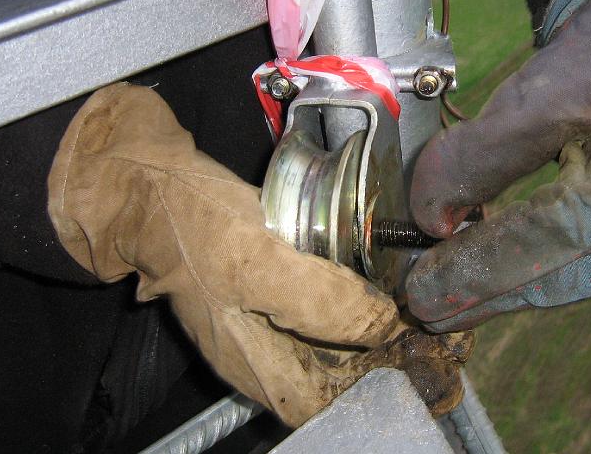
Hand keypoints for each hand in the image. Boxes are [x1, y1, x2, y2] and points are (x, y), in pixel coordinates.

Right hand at [48, 83, 470, 425]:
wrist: (150, 190)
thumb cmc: (193, 226)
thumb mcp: (257, 261)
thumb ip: (322, 301)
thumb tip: (384, 325)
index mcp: (266, 367)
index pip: (345, 400)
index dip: (393, 378)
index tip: (434, 346)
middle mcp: (271, 360)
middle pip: (348, 375)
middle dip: (398, 350)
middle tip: (440, 317)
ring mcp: (270, 330)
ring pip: (342, 344)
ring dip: (385, 327)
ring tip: (422, 299)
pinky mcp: (271, 300)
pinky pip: (328, 315)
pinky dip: (361, 305)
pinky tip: (383, 283)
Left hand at [405, 0, 590, 331]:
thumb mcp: (545, 90)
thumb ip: (483, 155)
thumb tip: (429, 214)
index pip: (549, 238)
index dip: (481, 266)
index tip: (423, 287)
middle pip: (564, 274)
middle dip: (490, 296)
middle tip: (428, 311)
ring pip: (570, 270)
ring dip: (506, 287)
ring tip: (448, 301)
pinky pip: (575, 250)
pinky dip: (526, 261)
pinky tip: (487, 265)